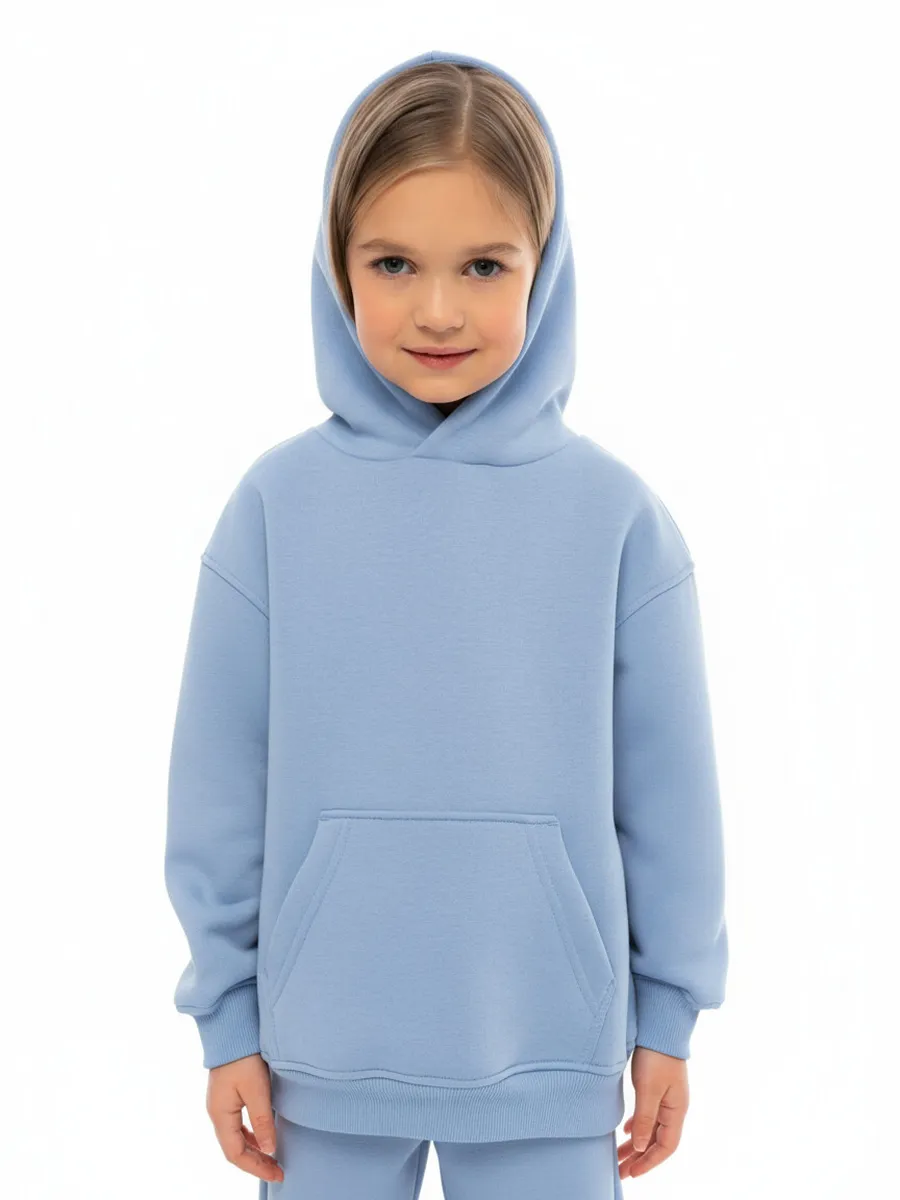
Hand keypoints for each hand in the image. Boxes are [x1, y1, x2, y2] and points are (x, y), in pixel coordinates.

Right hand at [206, 1053, 284, 1183]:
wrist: (233, 1030)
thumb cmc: (244, 1057)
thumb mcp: (257, 1090)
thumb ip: (263, 1121)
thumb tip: (269, 1150)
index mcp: (220, 1115)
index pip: (235, 1154)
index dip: (256, 1167)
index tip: (277, 1173)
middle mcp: (216, 1113)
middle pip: (234, 1149)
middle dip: (256, 1162)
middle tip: (278, 1170)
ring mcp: (220, 1104)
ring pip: (235, 1137)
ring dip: (253, 1150)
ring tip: (272, 1157)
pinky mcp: (226, 1095)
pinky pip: (236, 1125)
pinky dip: (250, 1135)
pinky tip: (263, 1135)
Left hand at [618, 1046, 688, 1178]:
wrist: (660, 1026)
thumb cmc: (656, 1056)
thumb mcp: (648, 1089)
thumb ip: (644, 1119)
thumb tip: (640, 1147)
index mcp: (676, 1110)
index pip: (666, 1146)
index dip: (649, 1162)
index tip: (632, 1173)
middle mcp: (674, 1107)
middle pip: (657, 1141)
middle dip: (640, 1158)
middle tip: (620, 1171)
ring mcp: (666, 1097)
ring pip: (651, 1129)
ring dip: (636, 1144)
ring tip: (619, 1156)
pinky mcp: (657, 1087)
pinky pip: (649, 1115)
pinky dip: (638, 1126)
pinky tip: (627, 1131)